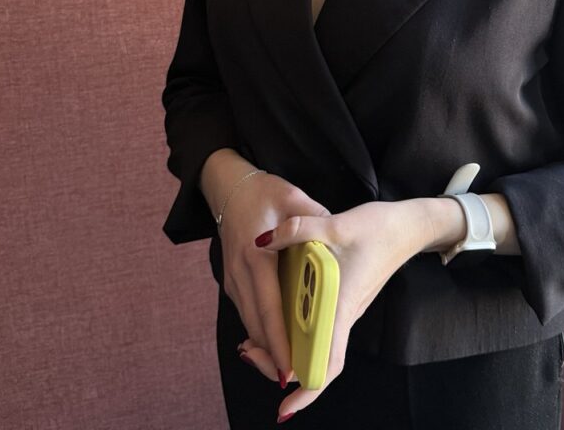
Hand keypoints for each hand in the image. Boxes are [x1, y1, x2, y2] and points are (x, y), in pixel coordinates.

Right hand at [217, 171, 330, 387]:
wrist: (229, 186)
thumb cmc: (264, 192)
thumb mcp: (293, 197)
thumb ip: (313, 218)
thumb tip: (334, 237)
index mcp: (256, 254)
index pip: (269, 306)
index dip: (279, 339)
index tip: (289, 365)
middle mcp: (240, 271)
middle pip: (255, 323)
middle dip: (272, 353)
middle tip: (295, 378)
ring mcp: (231, 277)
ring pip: (248, 321)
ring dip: (265, 345)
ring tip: (287, 367)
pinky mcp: (231, 279)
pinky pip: (245, 311)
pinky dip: (259, 329)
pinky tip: (274, 342)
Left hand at [252, 199, 433, 421]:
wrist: (407, 228)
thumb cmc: (378, 230)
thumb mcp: (334, 224)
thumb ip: (296, 230)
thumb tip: (262, 240)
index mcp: (341, 306)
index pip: (327, 364)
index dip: (307, 390)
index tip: (284, 406)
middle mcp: (343, 314)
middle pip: (314, 360)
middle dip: (279, 365)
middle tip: (249, 353)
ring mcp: (344, 309)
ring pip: (314, 342)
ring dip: (284, 345)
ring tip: (254, 337)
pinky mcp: (344, 298)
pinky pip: (318, 324)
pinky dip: (294, 325)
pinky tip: (277, 309)